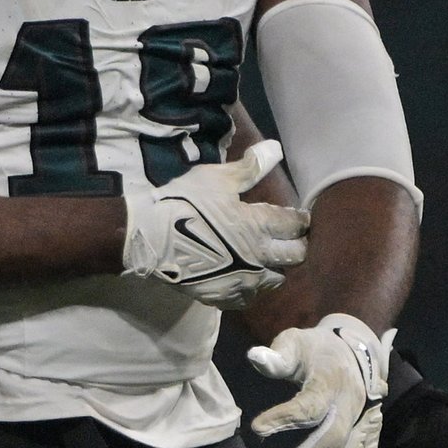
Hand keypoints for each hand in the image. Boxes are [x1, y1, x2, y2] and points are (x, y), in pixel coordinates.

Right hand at [119, 142, 307, 304]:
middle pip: (295, 256)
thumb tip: (276, 148)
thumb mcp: (216, 179)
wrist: (148, 238)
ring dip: (274, 270)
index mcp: (260, 226)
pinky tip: (241, 280)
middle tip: (288, 240)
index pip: (295, 224)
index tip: (298, 217)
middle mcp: (258, 257)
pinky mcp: (222, 296)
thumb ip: (249, 168)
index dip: (299, 219)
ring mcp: (241, 280)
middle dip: (296, 246)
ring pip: (275, 280)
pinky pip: (246, 298)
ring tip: (265, 262)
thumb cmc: (183, 204)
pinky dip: (249, 289)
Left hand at [247, 311, 390, 447]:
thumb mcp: (296, 342)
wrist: (357, 353)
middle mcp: (354, 407)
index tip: (256, 428)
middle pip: (333, 441)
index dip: (285, 417)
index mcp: (334, 383)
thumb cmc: (317, 351)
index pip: (311, 404)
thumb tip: (256, 357)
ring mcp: (366, 425)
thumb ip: (278, 354)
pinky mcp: (370, 439)